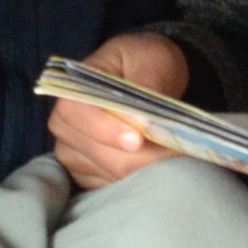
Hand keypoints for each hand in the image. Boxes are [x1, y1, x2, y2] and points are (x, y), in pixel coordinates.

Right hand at [51, 30, 196, 190]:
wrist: (152, 80)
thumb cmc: (147, 63)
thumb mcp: (152, 58)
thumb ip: (146, 83)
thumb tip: (143, 119)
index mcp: (73, 89)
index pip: (77, 113)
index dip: (106, 129)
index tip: (139, 139)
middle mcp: (65, 126)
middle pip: (100, 153)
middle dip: (143, 155)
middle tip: (182, 151)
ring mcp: (74, 154)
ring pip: (113, 174)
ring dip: (149, 169)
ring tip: (179, 156)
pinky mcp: (89, 177)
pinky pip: (116, 188)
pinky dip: (143, 182)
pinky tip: (163, 168)